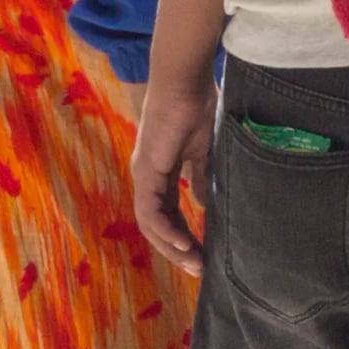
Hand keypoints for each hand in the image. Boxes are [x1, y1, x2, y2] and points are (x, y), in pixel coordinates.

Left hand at [129, 62, 216, 272]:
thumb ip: (201, 176)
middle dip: (177, 250)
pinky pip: (151, 212)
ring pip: (151, 224)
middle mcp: (148, 177)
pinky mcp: (146, 171)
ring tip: (195, 262)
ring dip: (172, 246)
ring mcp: (144, 174)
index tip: (204, 254)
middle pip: (156, 226)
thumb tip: (203, 202)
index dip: (184, 235)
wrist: (185, 79)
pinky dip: (167, 230)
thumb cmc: (196, 105)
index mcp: (161, 172)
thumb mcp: (204, 150)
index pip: (168, 214)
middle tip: (200, 269)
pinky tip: (186, 243)